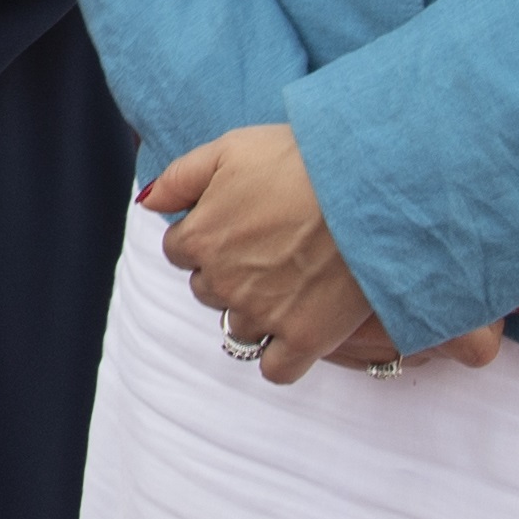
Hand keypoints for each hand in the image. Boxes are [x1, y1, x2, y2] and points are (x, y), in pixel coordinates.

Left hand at [144, 123, 498, 382]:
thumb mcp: (230, 149)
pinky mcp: (304, 339)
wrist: (371, 187)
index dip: (209, 235)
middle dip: (231, 272)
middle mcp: (222, 283)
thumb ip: (178, 179)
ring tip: (295, 280)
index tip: (242, 222)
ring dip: (257, 311)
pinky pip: (276, 370)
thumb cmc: (301, 160)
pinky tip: (300, 329)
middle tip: (273, 247)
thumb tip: (147, 204)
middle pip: (208, 290)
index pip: (179, 251)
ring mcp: (263, 315)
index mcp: (198, 238)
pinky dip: (283, 357)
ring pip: (240, 328)